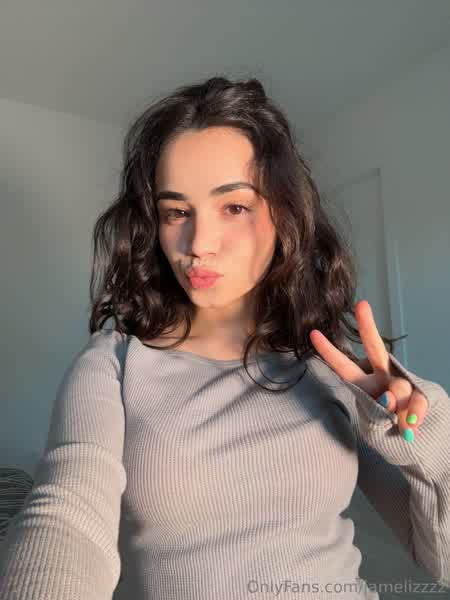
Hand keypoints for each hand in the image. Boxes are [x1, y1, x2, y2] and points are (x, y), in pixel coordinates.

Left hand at [309, 300, 427, 441]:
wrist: (412, 433)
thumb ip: (383, 410)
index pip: (343, 365)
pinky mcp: (420, 391)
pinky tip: (411, 425)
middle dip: (367, 327)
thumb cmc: (385, 423)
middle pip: (374, 348)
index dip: (328, 351)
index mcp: (362, 382)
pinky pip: (417, 401)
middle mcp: (380, 376)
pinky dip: (414, 414)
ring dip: (399, 406)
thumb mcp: (377, 421)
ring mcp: (400, 381)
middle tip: (361, 306)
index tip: (313, 333)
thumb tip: (393, 399)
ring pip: (399, 386)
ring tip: (399, 422)